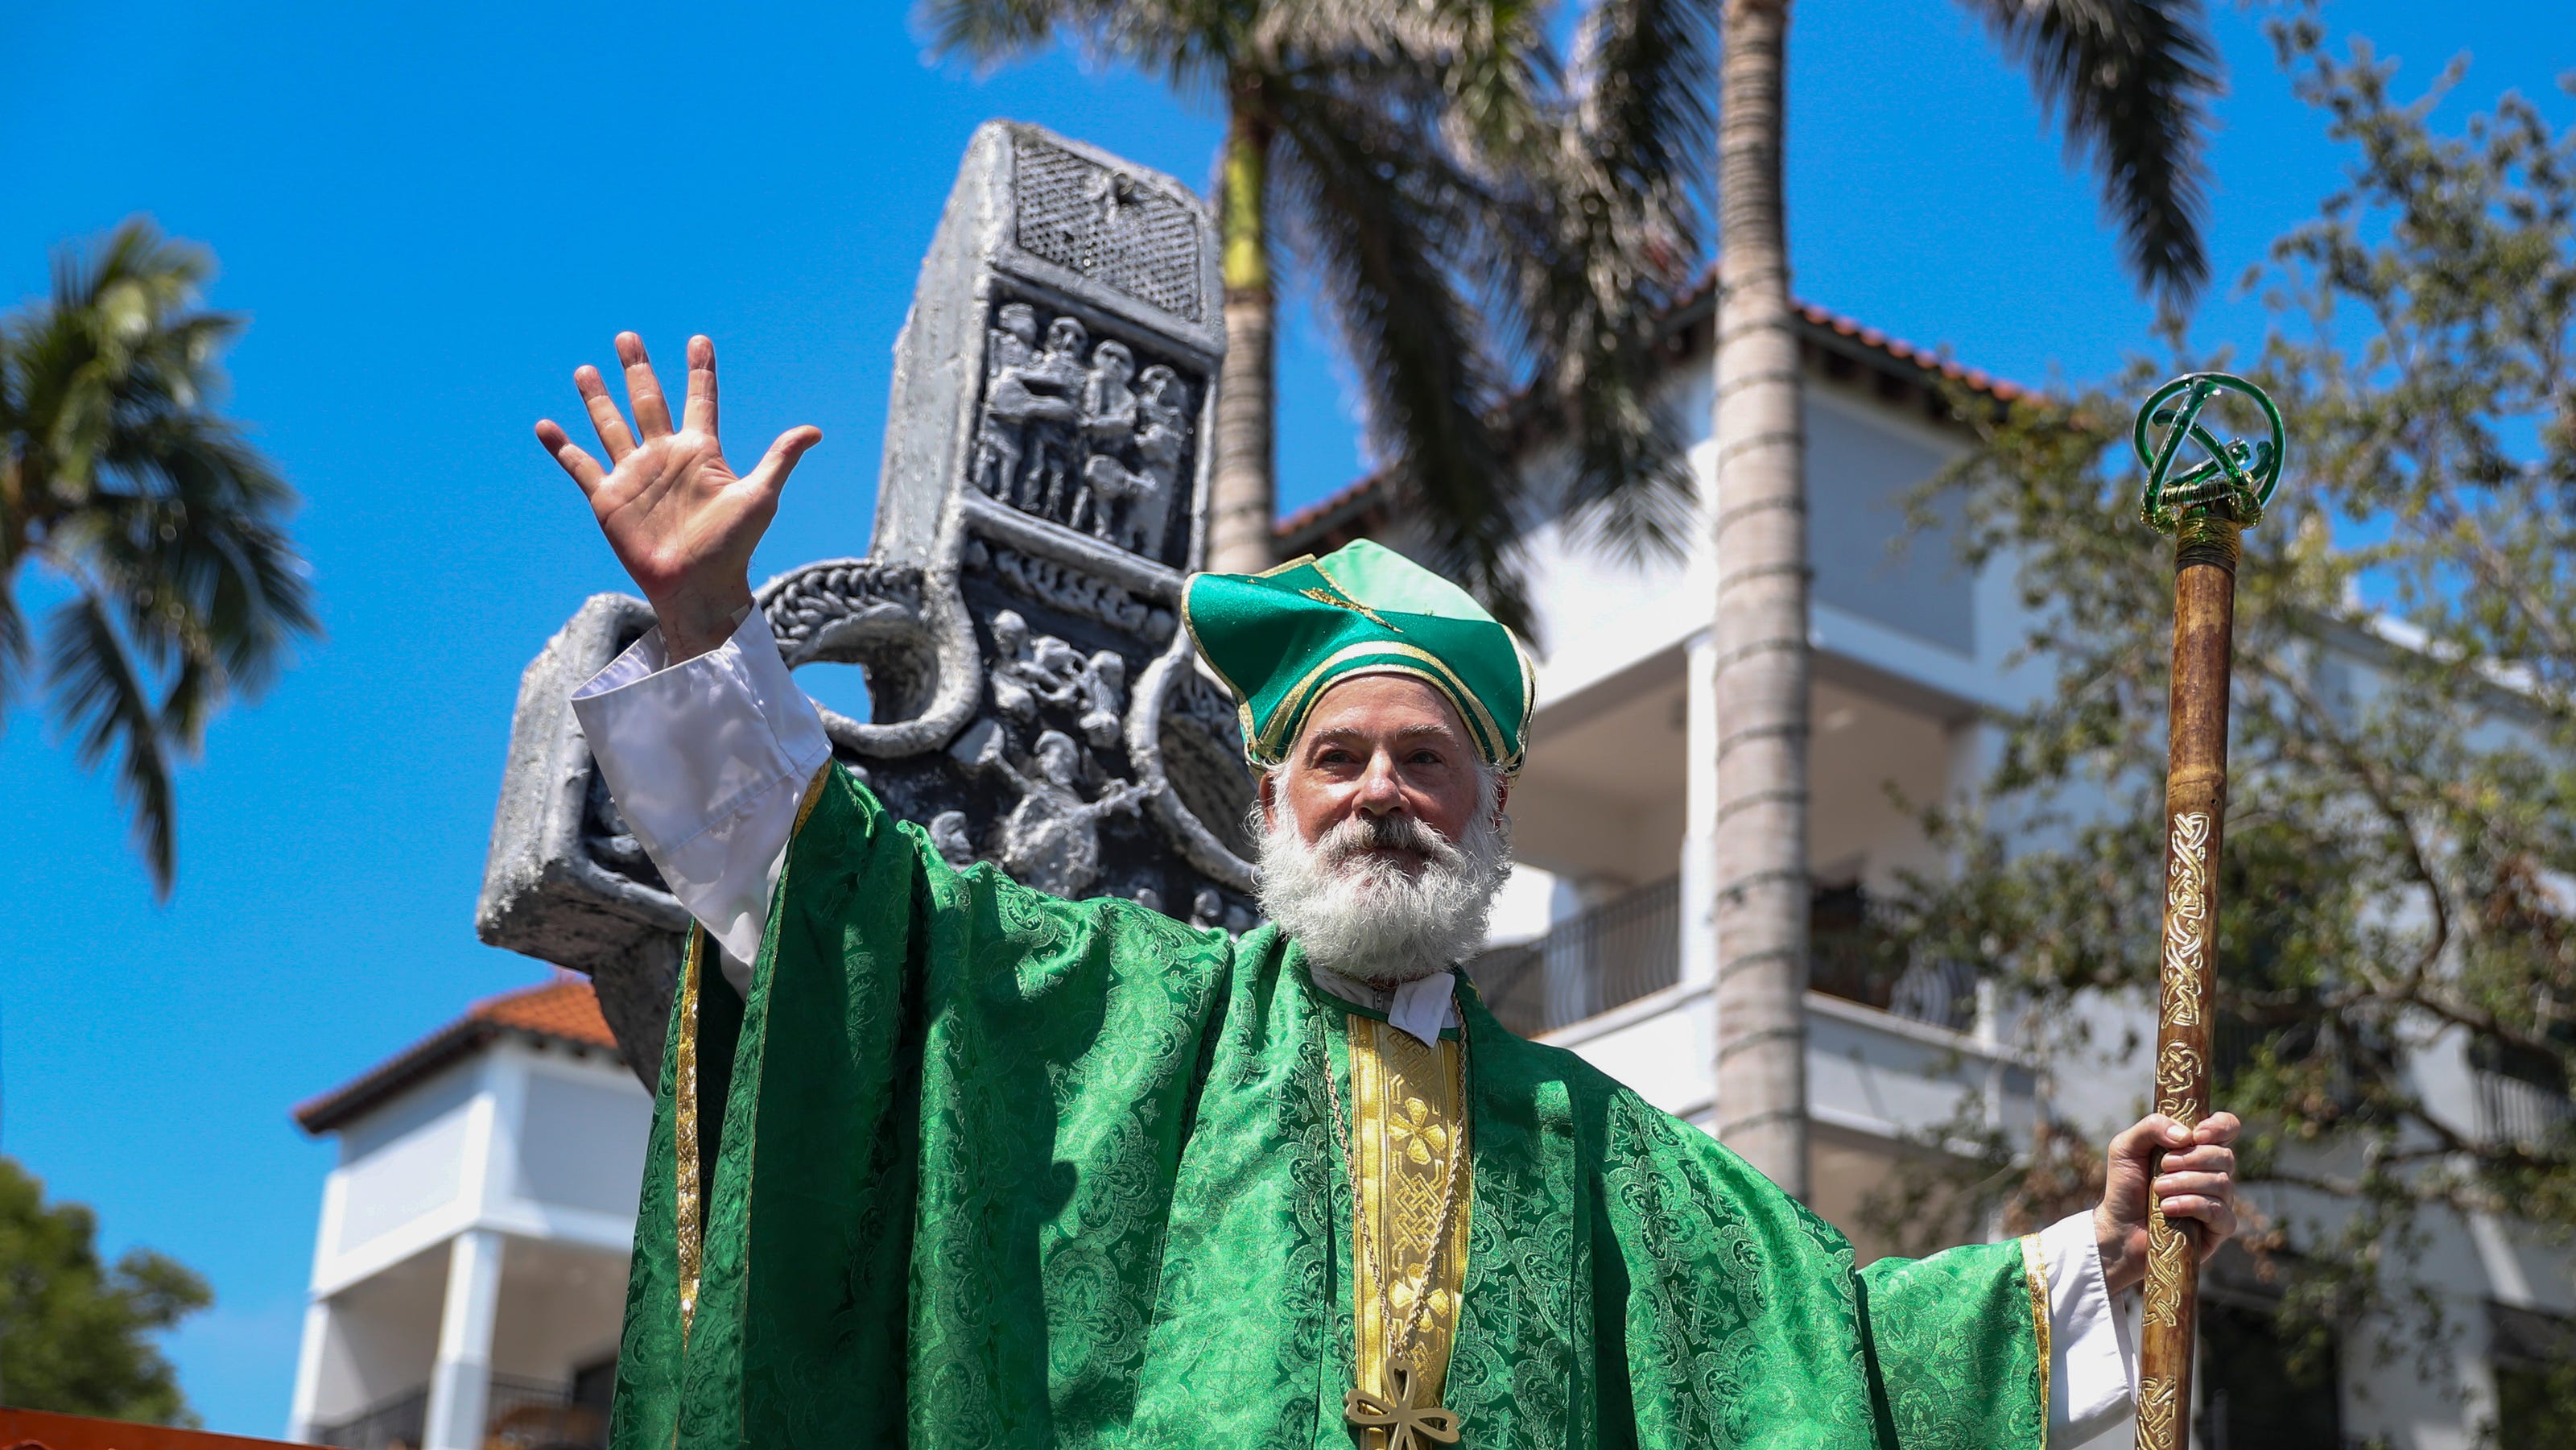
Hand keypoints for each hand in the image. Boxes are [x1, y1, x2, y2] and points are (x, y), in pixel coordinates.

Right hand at [536, 333, 819, 660]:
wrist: (698, 588)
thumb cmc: (733, 548)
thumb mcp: (760, 498)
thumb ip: (780, 459)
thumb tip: (814, 430)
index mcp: (700, 452)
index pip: (701, 400)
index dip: (700, 371)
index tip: (698, 340)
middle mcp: (664, 456)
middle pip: (648, 401)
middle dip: (637, 369)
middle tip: (627, 336)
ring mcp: (634, 475)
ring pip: (611, 425)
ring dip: (598, 398)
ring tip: (586, 369)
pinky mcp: (608, 499)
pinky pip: (580, 465)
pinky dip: (561, 446)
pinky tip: (545, 425)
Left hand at [2095, 1111, 2239, 1294]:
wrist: (2119, 1227)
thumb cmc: (2125, 1186)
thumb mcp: (2126, 1147)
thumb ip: (2151, 1127)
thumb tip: (2185, 1135)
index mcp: (2196, 1148)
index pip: (2226, 1127)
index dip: (2219, 1127)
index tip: (2196, 1135)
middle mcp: (2213, 1172)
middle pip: (2225, 1156)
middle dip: (2191, 1158)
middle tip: (2162, 1166)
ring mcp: (2219, 1200)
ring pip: (2222, 1183)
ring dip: (2185, 1183)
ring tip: (2158, 1190)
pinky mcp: (2219, 1228)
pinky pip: (2219, 1212)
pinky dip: (2192, 1205)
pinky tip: (2168, 1208)